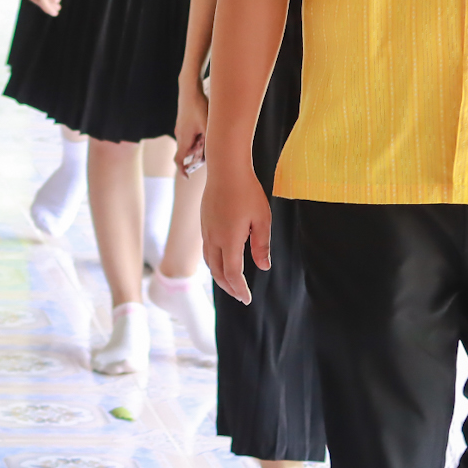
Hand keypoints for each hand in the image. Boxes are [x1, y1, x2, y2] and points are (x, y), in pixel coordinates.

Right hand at [174, 76, 207, 177]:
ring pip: (188, 143)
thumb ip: (210, 140)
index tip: (187, 177)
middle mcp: (180, 134)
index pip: (179, 160)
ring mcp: (180, 128)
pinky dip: (196, 137)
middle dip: (195, 156)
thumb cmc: (199, 106)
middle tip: (205, 155)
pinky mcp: (183, 122)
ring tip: (207, 138)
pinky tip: (205, 128)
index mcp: (184, 138)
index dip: (182, 170)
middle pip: (185, 153)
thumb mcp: (208, 124)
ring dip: (197, 145)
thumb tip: (215, 153)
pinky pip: (189, 135)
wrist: (189, 88)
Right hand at [202, 159, 271, 301]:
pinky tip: (223, 260)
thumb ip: (261, 246)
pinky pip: (207, 249)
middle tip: (240, 295)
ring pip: (209, 261)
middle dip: (228, 287)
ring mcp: (206, 230)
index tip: (247, 299)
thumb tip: (263, 267)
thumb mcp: (262, 219)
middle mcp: (213, 238)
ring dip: (219, 275)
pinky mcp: (204, 222)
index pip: (232, 274)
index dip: (239, 289)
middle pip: (217, 272)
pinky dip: (214, 261)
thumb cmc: (247, 192)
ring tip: (231, 282)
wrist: (225, 168)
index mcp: (229, 240)